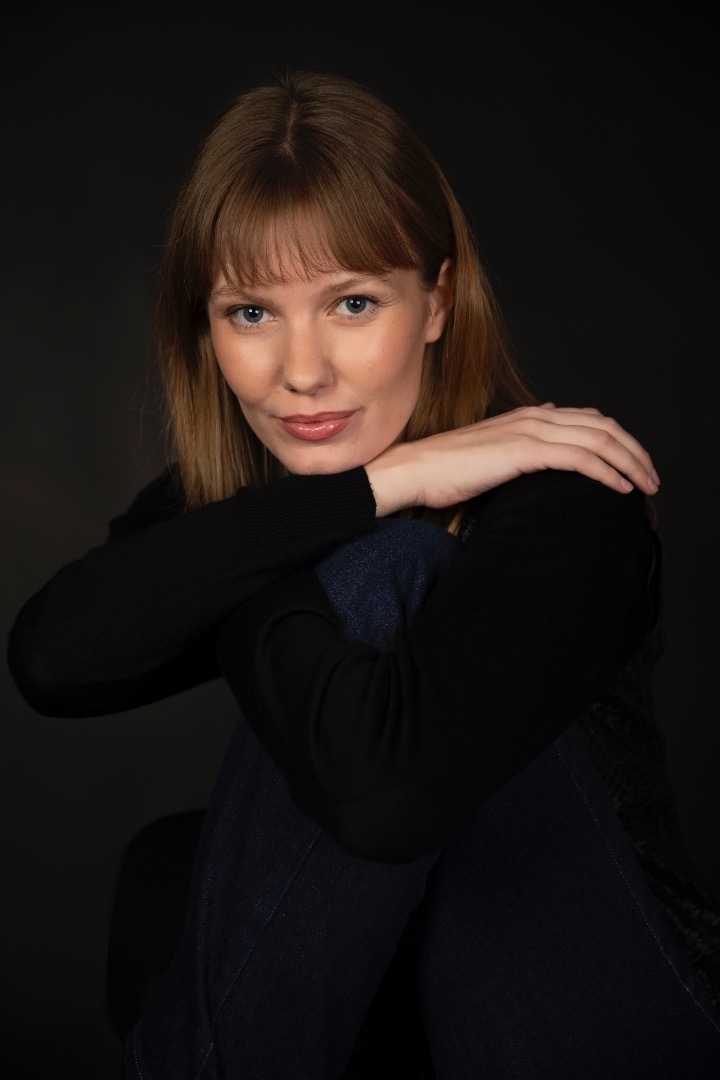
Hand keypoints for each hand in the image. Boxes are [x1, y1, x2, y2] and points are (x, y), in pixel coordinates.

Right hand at [364, 404, 659, 516]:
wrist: (412, 471)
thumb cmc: (443, 471)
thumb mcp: (488, 454)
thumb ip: (518, 446)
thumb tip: (544, 441)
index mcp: (526, 416)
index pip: (588, 420)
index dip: (618, 440)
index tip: (633, 466)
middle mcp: (533, 417)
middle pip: (602, 425)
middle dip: (634, 451)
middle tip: (652, 477)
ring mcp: (529, 431)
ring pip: (598, 440)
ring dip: (629, 462)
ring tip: (646, 485)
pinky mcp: (524, 451)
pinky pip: (580, 458)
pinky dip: (607, 472)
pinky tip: (620, 488)